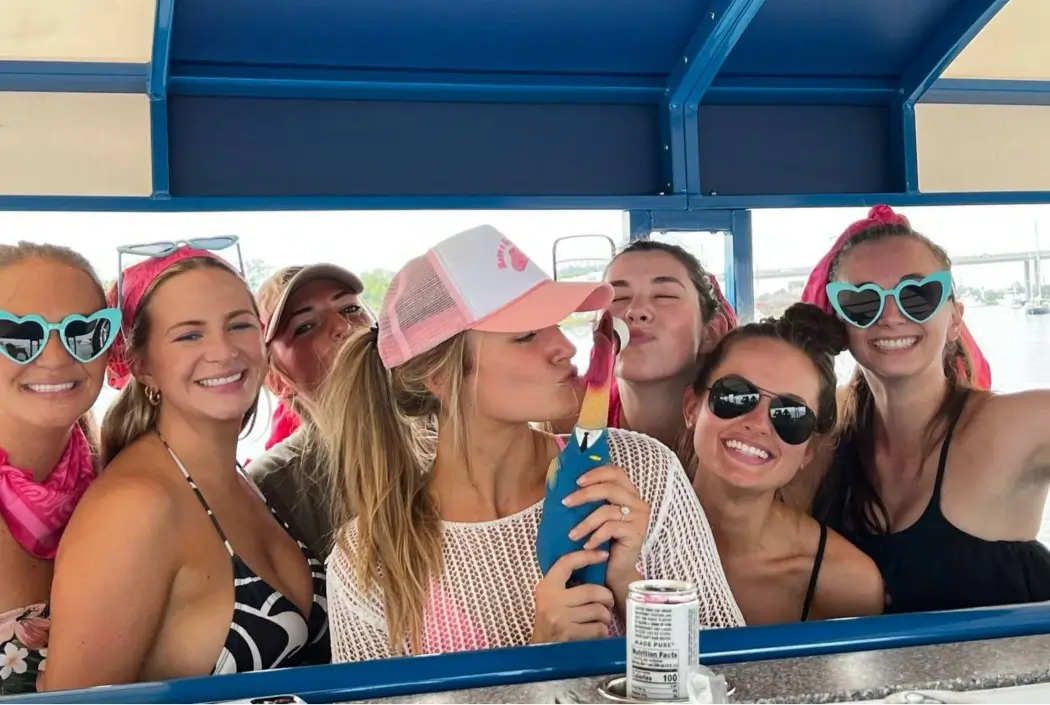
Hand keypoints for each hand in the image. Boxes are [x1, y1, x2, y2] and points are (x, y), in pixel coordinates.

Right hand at [532, 550, 614, 643]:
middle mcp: (552, 601)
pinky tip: (597, 631)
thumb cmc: (550, 620)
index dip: (587, 556)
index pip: (567, 563)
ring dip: (605, 616)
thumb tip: (591, 564)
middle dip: (606, 596)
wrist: (540, 651)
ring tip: (602, 618)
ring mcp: (560, 619)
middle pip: (591, 591)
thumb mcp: (550, 598)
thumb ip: (565, 584)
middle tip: (608, 601)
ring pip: (598, 610)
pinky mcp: (569, 635)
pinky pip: (598, 629)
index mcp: (547, 587)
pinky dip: (602, 630)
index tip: (603, 555)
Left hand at [563, 464, 649, 613]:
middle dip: (584, 494)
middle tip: (565, 503)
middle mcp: (637, 502)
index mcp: (629, 493)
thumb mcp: (597, 517)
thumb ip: (592, 500)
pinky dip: (595, 537)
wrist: (617, 571)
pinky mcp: (637, 533)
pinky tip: (587, 546)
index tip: (576, 481)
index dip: (596, 473)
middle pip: (609, 488)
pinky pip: (610, 528)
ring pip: (606, 511)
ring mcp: (639, 517)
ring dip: (585, 523)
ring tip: (572, 535)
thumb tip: (565, 483)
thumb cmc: (604, 542)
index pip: (616, 472)